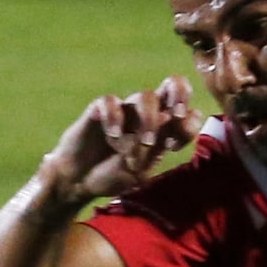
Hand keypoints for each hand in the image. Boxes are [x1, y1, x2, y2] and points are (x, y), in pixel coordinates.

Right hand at [42, 78, 203, 206]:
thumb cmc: (111, 175)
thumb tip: (165, 116)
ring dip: (146, 121)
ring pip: (144, 96)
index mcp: (163, 131)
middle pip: (173, 85)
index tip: (173, 146)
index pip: (189, 114)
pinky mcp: (99, 110)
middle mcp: (146, 115)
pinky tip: (112, 137)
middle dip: (180, 95)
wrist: (78, 181)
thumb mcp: (138, 171)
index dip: (188, 124)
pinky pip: (110, 102)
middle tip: (175, 116)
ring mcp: (123, 110)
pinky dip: (114, 119)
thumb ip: (153, 148)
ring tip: (138, 146)